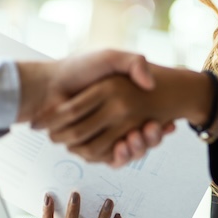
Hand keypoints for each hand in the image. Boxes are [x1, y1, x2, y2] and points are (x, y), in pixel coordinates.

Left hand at [18, 50, 165, 160]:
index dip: (161, 127)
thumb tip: (151, 85)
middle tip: (154, 130)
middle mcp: (117, 122)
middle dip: (153, 139)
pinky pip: (111, 159)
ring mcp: (104, 136)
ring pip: (131, 151)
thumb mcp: (111, 58)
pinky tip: (124, 146)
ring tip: (138, 137)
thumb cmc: (79, 68)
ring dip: (139, 148)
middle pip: (145, 140)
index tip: (169, 124)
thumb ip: (134, 63)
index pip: (152, 122)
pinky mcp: (91, 147)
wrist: (48, 85)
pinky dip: (120, 156)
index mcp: (125, 104)